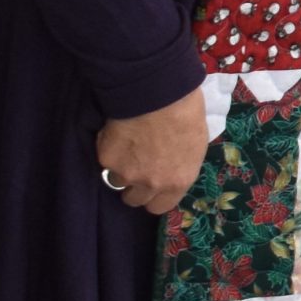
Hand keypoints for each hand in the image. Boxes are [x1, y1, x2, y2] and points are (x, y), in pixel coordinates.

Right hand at [97, 85, 210, 217]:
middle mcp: (152, 184)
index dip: (155, 197)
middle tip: (136, 165)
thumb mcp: (195, 143)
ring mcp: (127, 173)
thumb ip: (181, 163)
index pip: (160, 207)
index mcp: (179, 181)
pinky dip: (109, 148)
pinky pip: (105, 160)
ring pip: (117, 180)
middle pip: (134, 199)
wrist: (159, 93)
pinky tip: (119, 131)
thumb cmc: (187, 111)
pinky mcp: (107, 159)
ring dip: (121, 168)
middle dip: (134, 186)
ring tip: (129, 145)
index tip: (152, 187)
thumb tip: (172, 166)